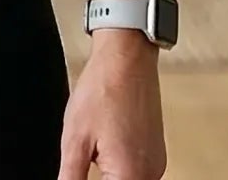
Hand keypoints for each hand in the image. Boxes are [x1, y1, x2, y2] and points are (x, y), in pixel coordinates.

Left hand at [57, 35, 164, 178]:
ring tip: (91, 151)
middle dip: (97, 178)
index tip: (75, 172)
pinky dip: (119, 170)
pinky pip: (137, 173)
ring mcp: (156, 163)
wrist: (126, 59)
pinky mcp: (155, 152)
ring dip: (109, 176)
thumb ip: (70, 177)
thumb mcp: (75, 140)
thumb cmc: (103, 91)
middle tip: (82, 160)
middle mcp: (150, 173)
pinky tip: (103, 152)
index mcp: (130, 175)